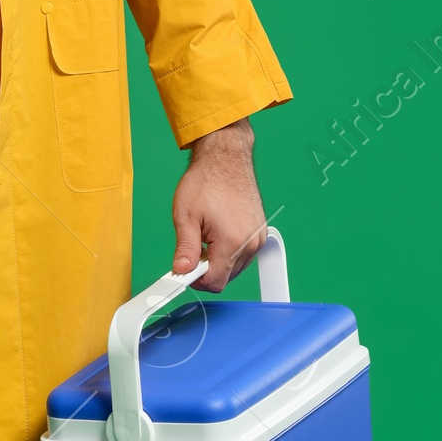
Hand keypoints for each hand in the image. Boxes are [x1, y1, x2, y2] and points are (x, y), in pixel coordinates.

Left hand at [172, 118, 265, 292]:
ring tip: (205, 235)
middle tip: (192, 247)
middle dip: (206, 268)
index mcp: (232, 242)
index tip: (184, 270)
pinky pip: (243, 254)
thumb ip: (185, 249)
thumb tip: (181, 271)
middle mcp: (250, 243)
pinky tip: (217, 232)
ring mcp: (258, 238)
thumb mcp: (186, 216)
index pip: (215, 282)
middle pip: (226, 277)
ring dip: (218, 259)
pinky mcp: (260, 232)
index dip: (196, 280)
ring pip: (235, 267)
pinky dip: (229, 250)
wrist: (226, 158)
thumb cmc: (206, 181)